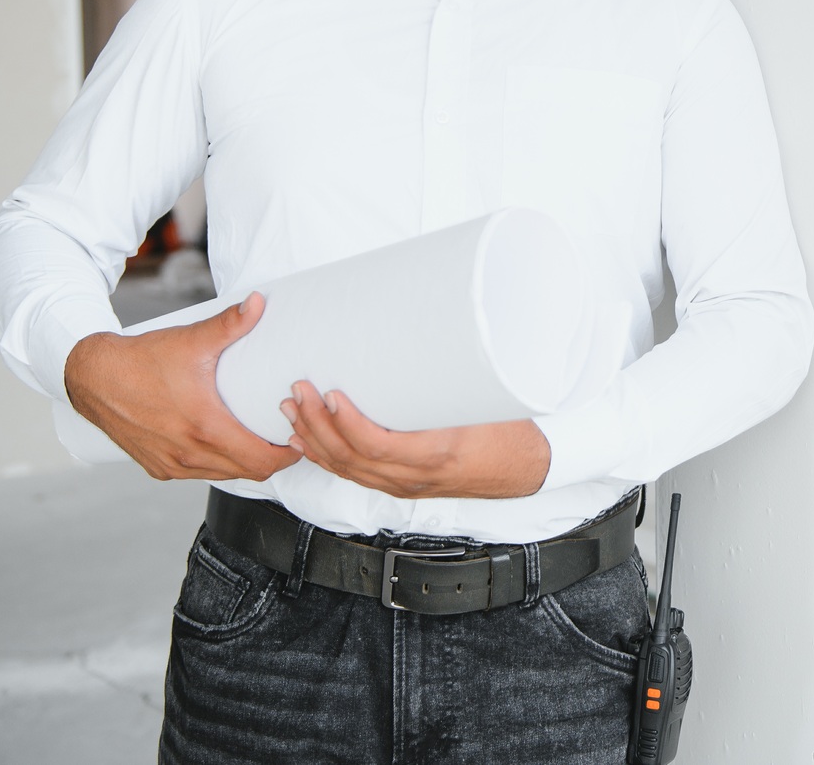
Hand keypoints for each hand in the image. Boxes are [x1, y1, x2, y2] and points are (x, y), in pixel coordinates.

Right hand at [65, 293, 300, 482]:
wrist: (94, 377)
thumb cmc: (142, 360)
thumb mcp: (191, 340)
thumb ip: (230, 324)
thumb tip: (259, 302)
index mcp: (204, 427)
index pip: (259, 460)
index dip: (287, 455)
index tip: (300, 439)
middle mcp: (188, 453)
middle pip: (247, 472)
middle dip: (272, 460)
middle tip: (287, 439)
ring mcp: (171, 464)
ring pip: (223, 475)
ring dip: (244, 464)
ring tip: (260, 441)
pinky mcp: (157, 467)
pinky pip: (198, 474)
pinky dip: (217, 464)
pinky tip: (224, 444)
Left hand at [280, 382, 550, 498]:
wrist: (521, 469)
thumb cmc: (507, 435)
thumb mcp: (483, 403)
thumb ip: (454, 376)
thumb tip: (430, 329)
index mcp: (435, 454)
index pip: (377, 446)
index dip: (347, 423)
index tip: (331, 394)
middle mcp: (412, 476)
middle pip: (350, 458)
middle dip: (316, 425)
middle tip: (298, 392)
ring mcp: (402, 485)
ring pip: (345, 469)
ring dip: (313, 440)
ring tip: (292, 410)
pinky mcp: (398, 484)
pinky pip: (353, 475)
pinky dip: (325, 458)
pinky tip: (306, 442)